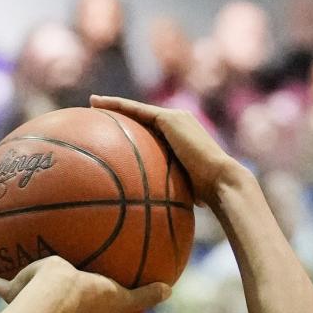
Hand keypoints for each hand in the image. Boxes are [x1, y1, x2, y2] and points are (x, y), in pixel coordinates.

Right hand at [0, 256, 168, 312]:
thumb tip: (170, 290)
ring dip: (23, 296)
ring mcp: (32, 311)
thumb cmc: (83, 301)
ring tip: (23, 281)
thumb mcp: (117, 296)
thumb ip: (142, 296)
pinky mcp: (13, 297)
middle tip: (78, 300)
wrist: (48, 299)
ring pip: (27, 305)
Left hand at [89, 95, 239, 205]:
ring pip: (136, 109)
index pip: (150, 129)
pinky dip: (118, 106)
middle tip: (96, 109)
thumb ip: (163, 189)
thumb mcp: (178, 190)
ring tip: (92, 102)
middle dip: (119, 110)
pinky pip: (136, 111)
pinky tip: (99, 105)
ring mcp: (174, 118)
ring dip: (113, 104)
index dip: (132, 127)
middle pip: (141, 116)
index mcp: (179, 137)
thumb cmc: (203, 194)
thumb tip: (148, 210)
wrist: (219, 180)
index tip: (114, 128)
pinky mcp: (169, 119)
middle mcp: (177, 123)